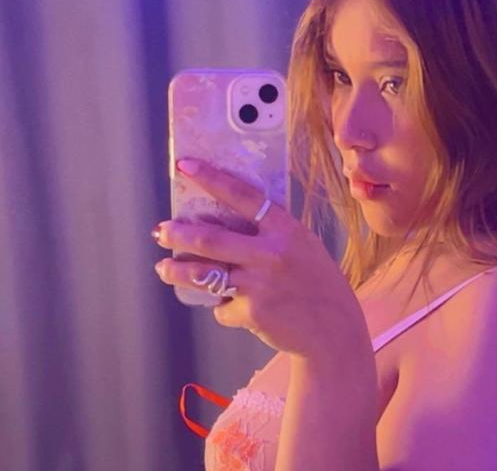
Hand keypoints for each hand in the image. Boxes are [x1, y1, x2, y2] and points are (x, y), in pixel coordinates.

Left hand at [152, 158, 370, 360]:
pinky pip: (222, 307)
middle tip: (160, 231)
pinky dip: (222, 306)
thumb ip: (274, 233)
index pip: (243, 196)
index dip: (211, 178)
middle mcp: (271, 254)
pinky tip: (233, 307)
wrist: (333, 331)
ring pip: (202, 275)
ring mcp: (259, 285)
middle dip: (177, 234)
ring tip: (164, 269)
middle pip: (210, 239)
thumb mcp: (305, 247)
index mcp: (286, 230)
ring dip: (176, 271)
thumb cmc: (319, 284)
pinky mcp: (251, 313)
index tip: (185, 166)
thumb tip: (231, 222)